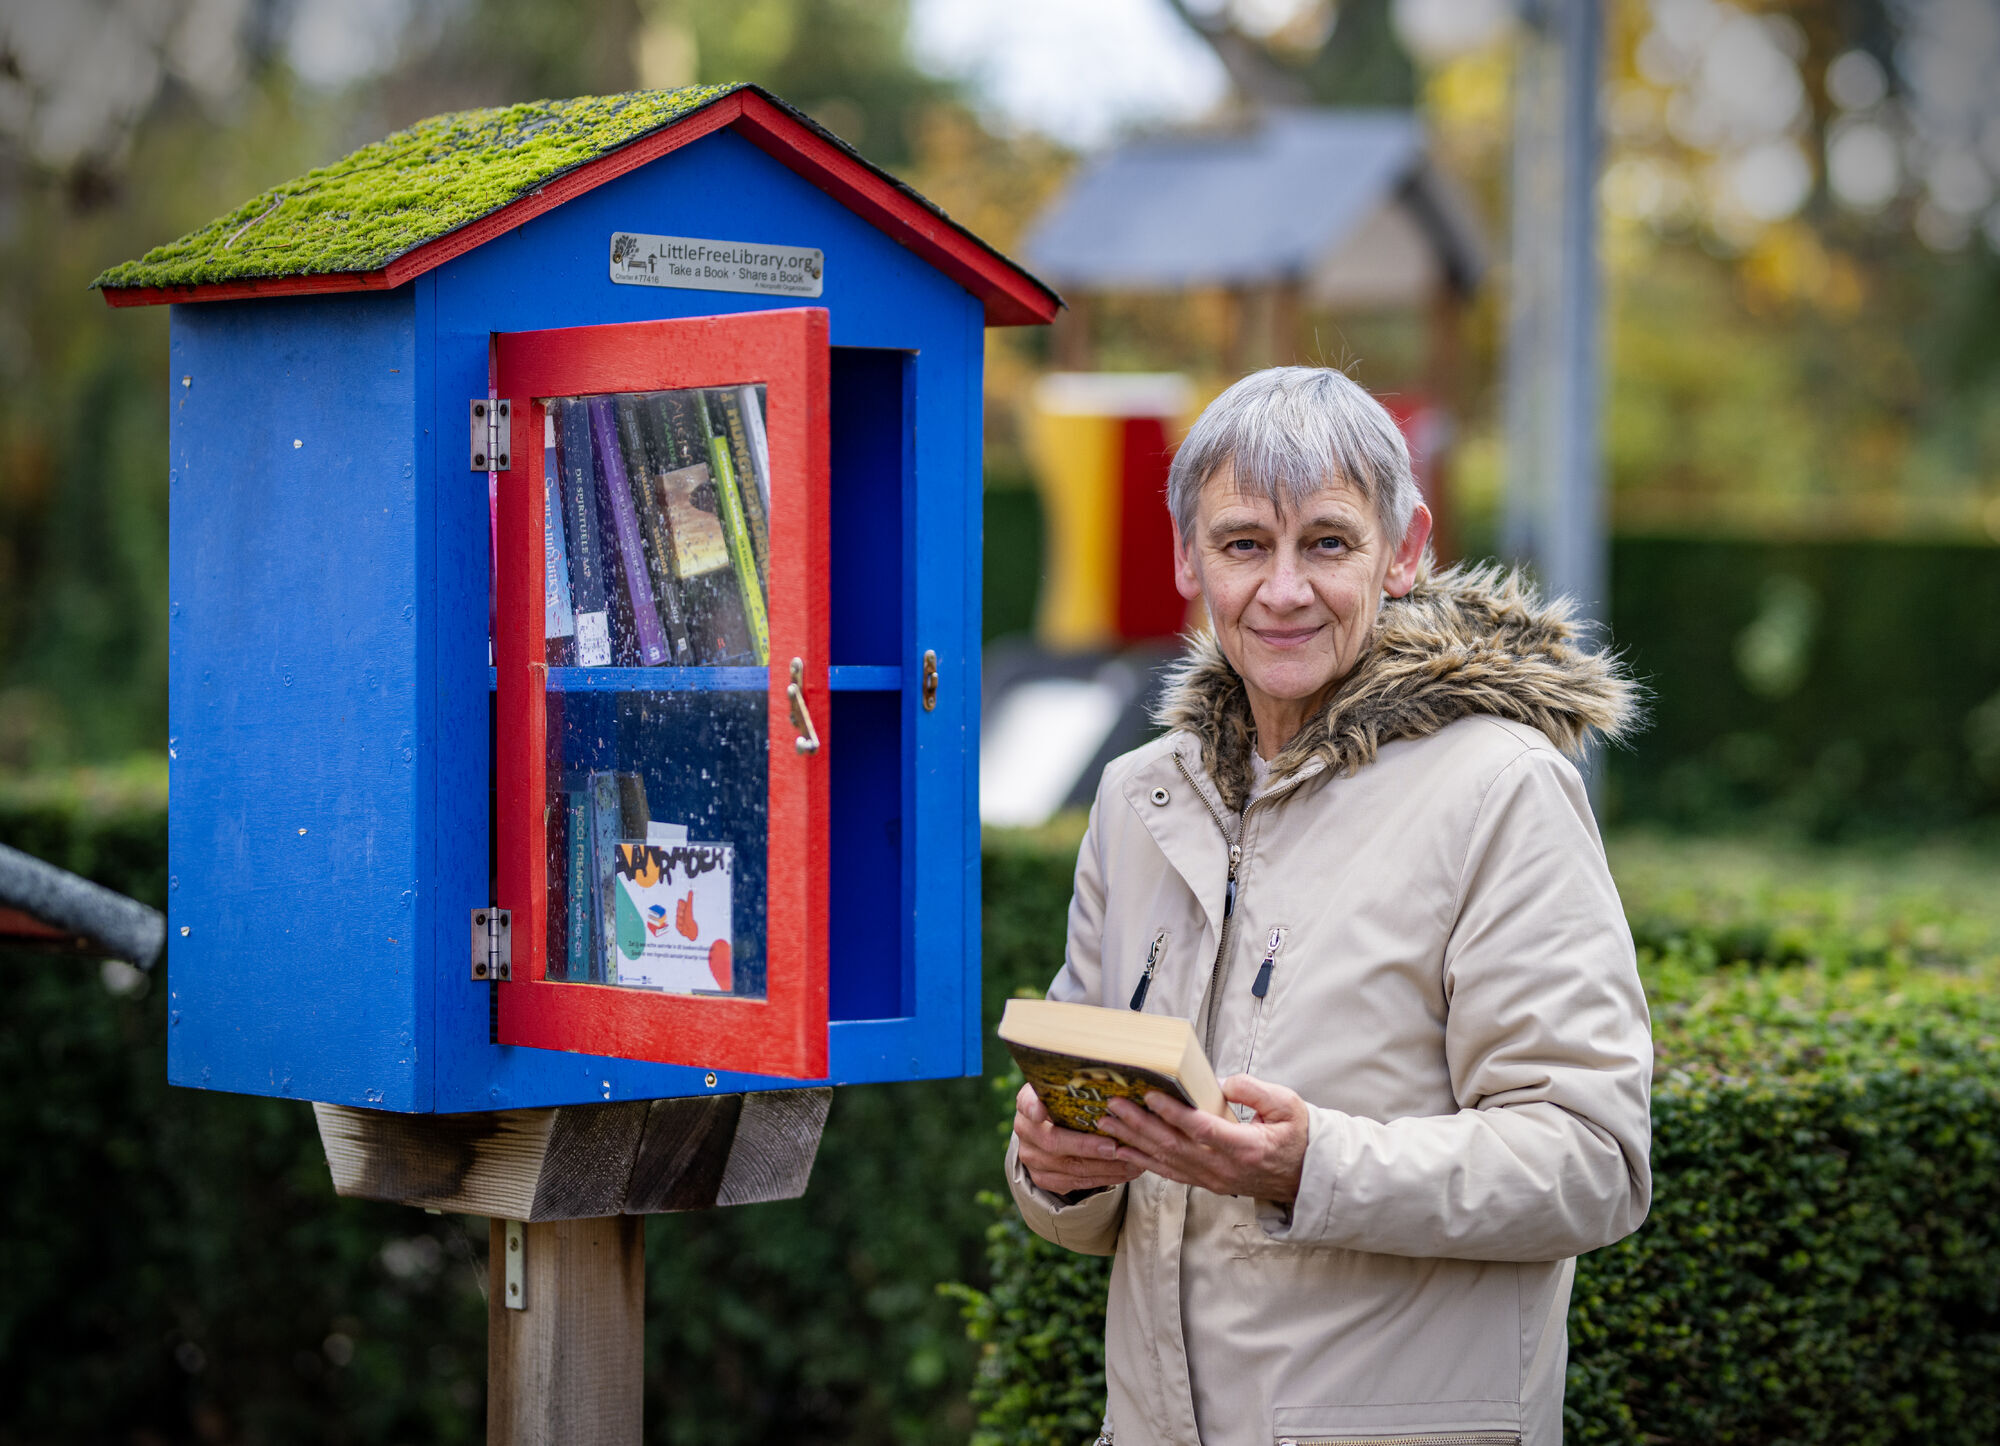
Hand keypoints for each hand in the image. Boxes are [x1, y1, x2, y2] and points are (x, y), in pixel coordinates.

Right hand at [1014, 1084, 1144, 1195]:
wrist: (1048, 1129)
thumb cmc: (1066, 1102)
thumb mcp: (1066, 1089)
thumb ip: (1080, 1086)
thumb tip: (1114, 1078)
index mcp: (1028, 1101)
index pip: (1027, 1102)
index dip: (1033, 1107)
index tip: (1041, 1111)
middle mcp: (1025, 1130)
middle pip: (1053, 1142)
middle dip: (1087, 1147)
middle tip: (1115, 1147)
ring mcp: (1031, 1157)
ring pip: (1070, 1168)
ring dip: (1104, 1167)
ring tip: (1132, 1162)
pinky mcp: (1043, 1178)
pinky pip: (1076, 1183)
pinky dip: (1104, 1179)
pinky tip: (1124, 1172)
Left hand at [1098, 1074, 1309, 1202]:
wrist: (1306, 1177)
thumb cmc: (1296, 1136)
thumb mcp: (1288, 1105)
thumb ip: (1255, 1091)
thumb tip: (1222, 1083)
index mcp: (1244, 1147)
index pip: (1201, 1130)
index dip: (1173, 1113)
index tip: (1150, 1095)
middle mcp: (1223, 1168)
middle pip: (1174, 1146)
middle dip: (1140, 1124)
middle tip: (1114, 1104)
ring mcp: (1213, 1179)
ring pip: (1166, 1161)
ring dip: (1134, 1141)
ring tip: (1107, 1123)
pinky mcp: (1206, 1183)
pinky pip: (1170, 1173)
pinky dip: (1144, 1161)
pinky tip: (1123, 1149)